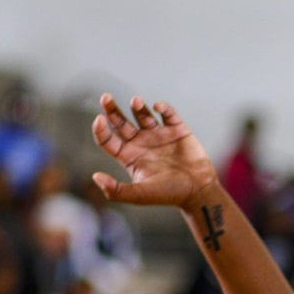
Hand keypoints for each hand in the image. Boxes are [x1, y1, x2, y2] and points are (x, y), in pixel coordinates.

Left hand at [91, 95, 217, 208]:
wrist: (199, 192)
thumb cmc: (169, 195)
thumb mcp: (140, 195)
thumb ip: (116, 190)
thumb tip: (95, 178)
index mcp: (130, 156)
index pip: (108, 140)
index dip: (100, 129)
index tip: (99, 119)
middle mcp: (141, 143)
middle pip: (120, 122)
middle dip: (111, 109)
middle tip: (105, 98)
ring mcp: (159, 135)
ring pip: (142, 114)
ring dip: (137, 106)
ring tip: (136, 101)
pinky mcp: (177, 130)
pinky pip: (167, 113)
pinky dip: (162, 108)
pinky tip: (157, 107)